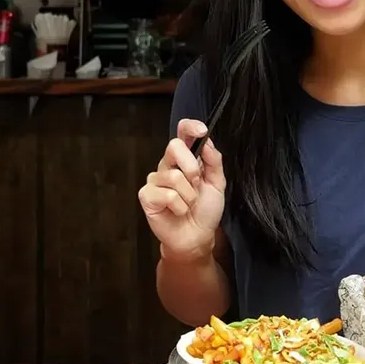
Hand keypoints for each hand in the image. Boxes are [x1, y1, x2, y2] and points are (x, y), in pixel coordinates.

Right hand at [138, 119, 225, 261]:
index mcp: (185, 159)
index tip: (201, 130)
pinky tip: (177, 211)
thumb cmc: (205, 210)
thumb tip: (207, 142)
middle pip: (174, 147)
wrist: (197, 236)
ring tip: (188, 204)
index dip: (189, 127)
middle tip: (197, 184)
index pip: (182, 134)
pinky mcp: (147, 196)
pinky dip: (179, 206)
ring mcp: (155, 180)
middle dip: (191, 167)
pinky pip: (167, 194)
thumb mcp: (217, 184)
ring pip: (174, 176)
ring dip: (189, 195)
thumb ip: (214, 161)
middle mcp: (168, 166)